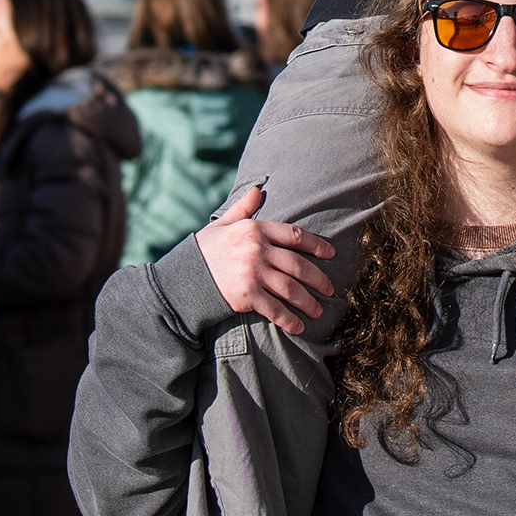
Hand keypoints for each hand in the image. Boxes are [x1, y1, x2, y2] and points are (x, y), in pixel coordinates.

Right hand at [195, 184, 337, 334]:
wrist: (184, 278)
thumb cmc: (206, 250)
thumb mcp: (223, 224)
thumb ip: (243, 208)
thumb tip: (258, 188)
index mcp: (255, 230)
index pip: (294, 235)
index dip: (316, 245)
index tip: (331, 254)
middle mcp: (257, 250)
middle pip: (298, 265)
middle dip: (318, 279)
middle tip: (330, 289)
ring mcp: (253, 273)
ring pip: (291, 289)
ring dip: (308, 302)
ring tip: (318, 311)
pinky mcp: (247, 295)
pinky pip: (275, 309)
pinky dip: (289, 319)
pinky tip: (298, 327)